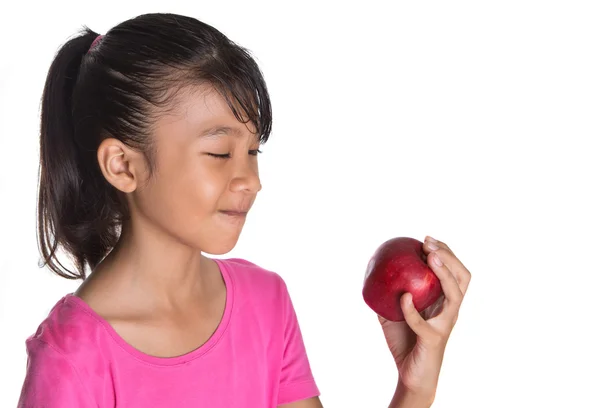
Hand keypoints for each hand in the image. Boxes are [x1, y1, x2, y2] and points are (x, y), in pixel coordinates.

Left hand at [378, 236, 470, 400]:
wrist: (410, 375)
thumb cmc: (404, 341)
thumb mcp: (392, 311)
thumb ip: (386, 293)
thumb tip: (369, 271)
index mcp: (445, 301)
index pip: (455, 271)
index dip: (446, 252)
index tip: (426, 239)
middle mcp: (450, 310)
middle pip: (463, 276)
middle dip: (449, 256)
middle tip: (428, 244)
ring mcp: (445, 324)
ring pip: (455, 294)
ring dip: (444, 273)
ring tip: (429, 258)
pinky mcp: (434, 338)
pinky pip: (422, 321)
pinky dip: (412, 308)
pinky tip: (403, 297)